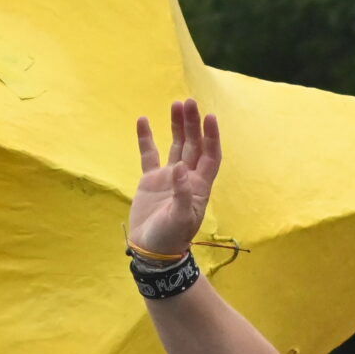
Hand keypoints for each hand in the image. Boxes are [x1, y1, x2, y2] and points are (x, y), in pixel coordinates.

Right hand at [131, 98, 220, 257]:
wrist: (151, 250)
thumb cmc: (171, 238)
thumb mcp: (180, 218)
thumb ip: (181, 193)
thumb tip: (180, 167)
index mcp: (199, 186)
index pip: (210, 155)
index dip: (211, 137)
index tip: (209, 117)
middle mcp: (187, 177)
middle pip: (193, 145)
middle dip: (192, 124)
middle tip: (188, 102)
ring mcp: (168, 177)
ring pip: (176, 145)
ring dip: (177, 126)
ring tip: (176, 104)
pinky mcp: (151, 180)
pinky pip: (149, 155)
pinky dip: (147, 138)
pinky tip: (143, 120)